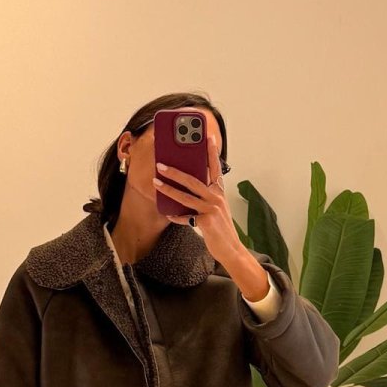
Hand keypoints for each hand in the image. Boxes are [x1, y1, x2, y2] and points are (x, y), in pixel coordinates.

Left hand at [152, 133, 240, 266]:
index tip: (207, 137)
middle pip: (194, 180)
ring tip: (156, 182)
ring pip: (186, 196)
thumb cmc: (220, 228)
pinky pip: (185, 217)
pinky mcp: (206, 222)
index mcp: (219, 192)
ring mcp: (211, 209)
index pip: (215, 168)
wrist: (230, 249)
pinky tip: (168, 214)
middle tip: (161, 164)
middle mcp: (216, 197)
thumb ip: (204, 197)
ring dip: (169, 188)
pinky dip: (176, 217)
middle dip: (175, 171)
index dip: (211, 152)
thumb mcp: (215, 208)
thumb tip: (184, 189)